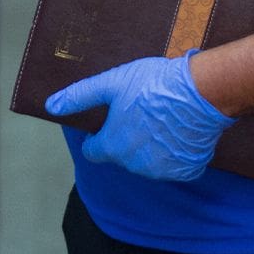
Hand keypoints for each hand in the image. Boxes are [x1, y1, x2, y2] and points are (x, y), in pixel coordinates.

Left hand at [45, 51, 233, 181]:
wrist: (202, 92)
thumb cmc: (154, 84)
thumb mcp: (112, 83)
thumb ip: (80, 96)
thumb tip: (50, 106)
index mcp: (113, 146)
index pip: (93, 150)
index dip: (99, 134)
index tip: (111, 119)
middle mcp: (135, 165)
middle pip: (121, 155)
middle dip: (126, 137)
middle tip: (141, 111)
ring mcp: (161, 171)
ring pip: (147, 161)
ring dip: (150, 147)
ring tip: (161, 117)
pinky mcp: (186, 171)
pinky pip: (173, 166)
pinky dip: (174, 153)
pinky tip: (179, 130)